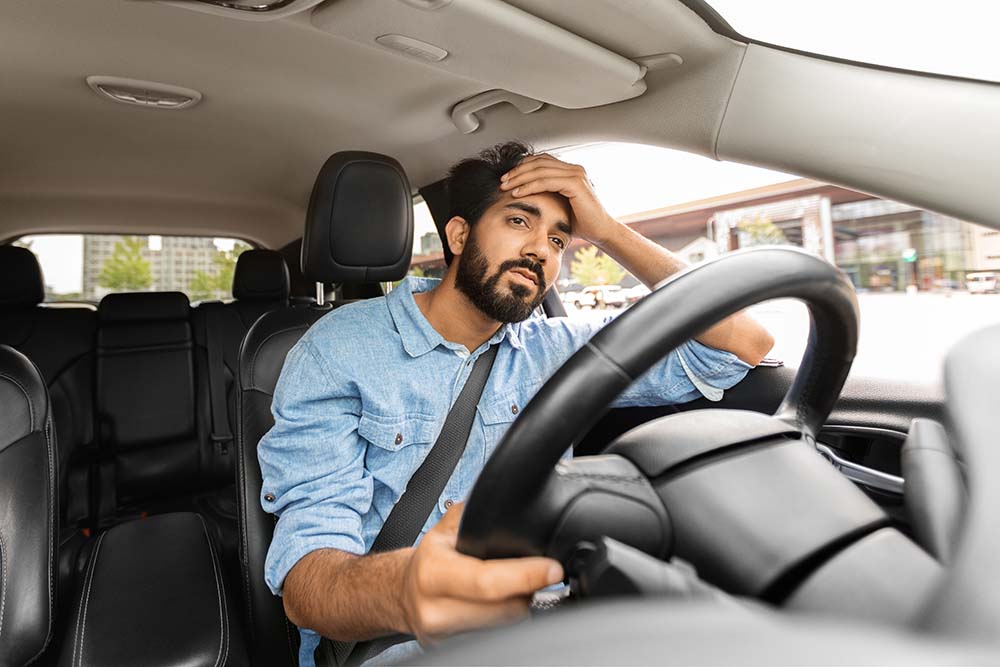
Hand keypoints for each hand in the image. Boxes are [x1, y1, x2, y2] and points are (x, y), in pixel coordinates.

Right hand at [400, 502, 563, 645]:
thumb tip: (508, 495)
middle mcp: (435, 610)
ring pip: (504, 628)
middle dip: (528, 592)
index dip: (526, 576)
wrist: (399, 593)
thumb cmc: (428, 559)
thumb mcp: (444, 531)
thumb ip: (474, 514)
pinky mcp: (451, 652)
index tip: (552, 569)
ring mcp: (443, 637)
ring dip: (519, 609)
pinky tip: (502, 607)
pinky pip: (494, 638)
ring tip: (516, 590)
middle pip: (505, 611)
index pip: (488, 582)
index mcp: (433, 573)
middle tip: (536, 576)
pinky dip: (505, 623)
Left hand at [499, 153, 619, 245]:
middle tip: (502, 181)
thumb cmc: (581, 222)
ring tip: (506, 187)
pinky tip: (517, 193)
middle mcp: (574, 169)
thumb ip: (547, 195)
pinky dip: (529, 186)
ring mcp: (576, 174)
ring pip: (540, 170)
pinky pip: (546, 181)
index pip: (541, 161)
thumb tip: (526, 194)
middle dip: (517, 171)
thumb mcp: (560, 205)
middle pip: (538, 162)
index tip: (507, 178)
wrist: (600, 232)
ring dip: (520, 178)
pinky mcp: (575, 183)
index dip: (522, 167)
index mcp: (570, 171)